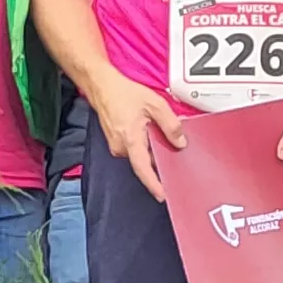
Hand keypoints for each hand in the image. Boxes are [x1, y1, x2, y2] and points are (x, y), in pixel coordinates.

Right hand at [91, 79, 188, 200]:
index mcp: (130, 140)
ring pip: (140, 155)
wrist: (103, 86)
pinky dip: (145, 145)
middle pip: (145, 163)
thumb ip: (170, 124)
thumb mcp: (155, 104)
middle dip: (160, 162)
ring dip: (153, 151)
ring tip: (161, 137)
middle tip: (175, 158)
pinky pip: (135, 149)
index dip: (154, 184)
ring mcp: (117, 146)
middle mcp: (121, 147)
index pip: (143, 169)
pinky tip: (150, 133)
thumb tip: (180, 142)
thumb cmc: (124, 93)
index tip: (163, 195)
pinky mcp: (117, 142)